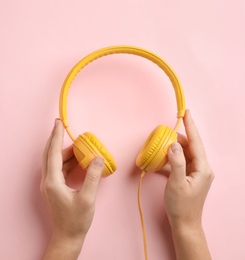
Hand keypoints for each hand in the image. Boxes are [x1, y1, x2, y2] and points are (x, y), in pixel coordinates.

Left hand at [41, 119, 104, 258]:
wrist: (67, 237)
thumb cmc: (76, 221)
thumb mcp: (87, 198)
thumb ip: (92, 176)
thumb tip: (98, 158)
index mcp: (52, 181)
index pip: (54, 153)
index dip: (56, 136)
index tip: (58, 122)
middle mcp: (47, 180)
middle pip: (49, 154)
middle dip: (56, 138)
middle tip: (61, 125)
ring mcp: (49, 184)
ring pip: (53, 161)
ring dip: (64, 151)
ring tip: (78, 145)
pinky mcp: (53, 187)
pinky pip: (58, 168)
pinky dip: (66, 161)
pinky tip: (77, 159)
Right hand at [164, 110, 213, 259]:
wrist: (184, 223)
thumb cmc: (181, 206)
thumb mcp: (176, 183)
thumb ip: (176, 162)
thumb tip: (173, 145)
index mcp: (203, 168)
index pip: (196, 142)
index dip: (190, 126)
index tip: (186, 113)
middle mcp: (202, 168)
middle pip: (191, 146)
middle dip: (179, 136)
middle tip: (166, 130)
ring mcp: (196, 173)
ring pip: (185, 153)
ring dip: (174, 147)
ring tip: (162, 142)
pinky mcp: (189, 177)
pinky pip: (181, 162)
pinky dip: (171, 159)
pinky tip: (161, 159)